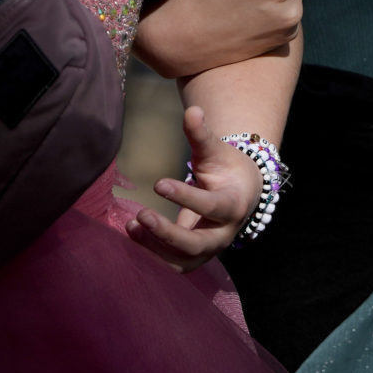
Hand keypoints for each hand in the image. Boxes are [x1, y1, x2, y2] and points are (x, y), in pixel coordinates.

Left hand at [129, 105, 262, 270]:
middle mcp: (223, 234)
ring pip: (183, 259)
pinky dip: (152, 253)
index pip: (210, 206)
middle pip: (197, 245)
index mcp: (232, 205)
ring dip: (155, 247)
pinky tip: (132, 232)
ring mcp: (209, 250)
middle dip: (168, 234)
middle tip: (142, 215)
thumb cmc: (226, 168)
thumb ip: (202, 134)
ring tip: (132, 225)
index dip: (185, 197)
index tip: (158, 183)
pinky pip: (173, 264)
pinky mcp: (194, 257)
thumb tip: (192, 109)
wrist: (241, 194)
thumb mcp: (216, 151)